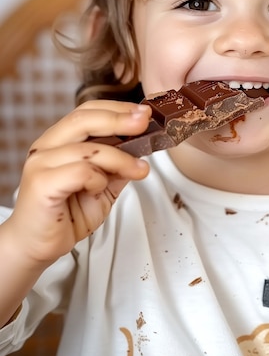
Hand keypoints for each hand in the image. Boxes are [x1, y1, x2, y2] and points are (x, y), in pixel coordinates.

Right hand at [2, 100, 151, 266]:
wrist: (37, 247)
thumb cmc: (66, 215)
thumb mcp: (103, 186)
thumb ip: (118, 167)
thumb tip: (143, 148)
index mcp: (59, 140)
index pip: (87, 111)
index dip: (116, 108)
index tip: (143, 113)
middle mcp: (46, 146)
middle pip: (84, 119)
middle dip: (119, 119)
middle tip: (145, 123)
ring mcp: (41, 163)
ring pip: (89, 148)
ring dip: (121, 158)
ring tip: (139, 170)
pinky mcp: (42, 183)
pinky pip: (80, 172)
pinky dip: (98, 179)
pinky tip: (99, 189)